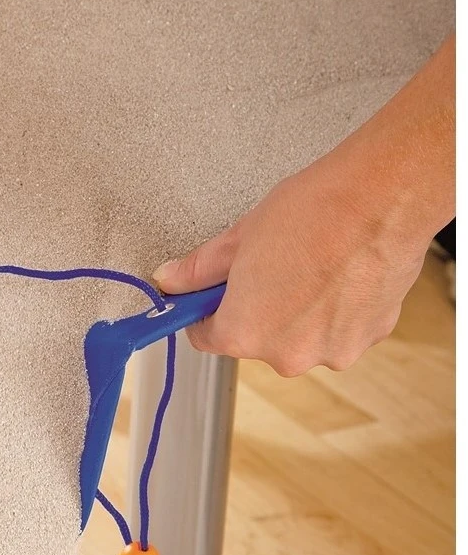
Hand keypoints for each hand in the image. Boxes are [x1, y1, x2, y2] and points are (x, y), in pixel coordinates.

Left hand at [153, 164, 427, 375]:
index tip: (212, 294)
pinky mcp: (368, 339)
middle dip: (258, 309)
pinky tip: (341, 274)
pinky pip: (338, 330)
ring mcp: (332, 352)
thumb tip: (171, 279)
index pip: (207, 338)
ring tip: (312, 266)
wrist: (383, 199)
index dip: (206, 312)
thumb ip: (199, 270)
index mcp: (245, 334)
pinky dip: (336, 310)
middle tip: (270, 266)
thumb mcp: (238, 237)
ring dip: (300, 313)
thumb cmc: (315, 213)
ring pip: (300, 336)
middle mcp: (287, 355)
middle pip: (257, 339)